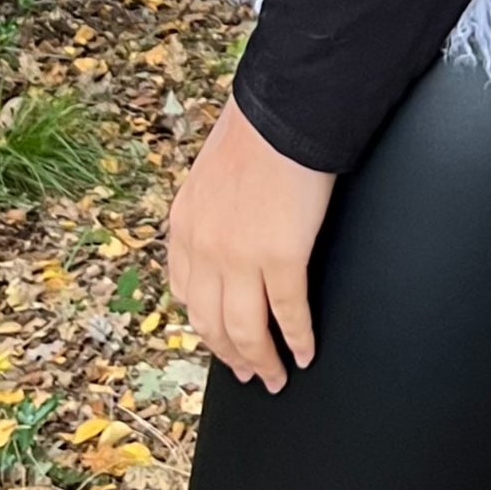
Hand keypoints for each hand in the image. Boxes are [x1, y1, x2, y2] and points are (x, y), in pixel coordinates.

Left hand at [167, 91, 336, 390]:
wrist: (285, 112)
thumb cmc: (259, 132)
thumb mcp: (211, 176)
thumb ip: (212, 212)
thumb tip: (230, 234)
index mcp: (184, 226)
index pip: (186, 294)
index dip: (205, 326)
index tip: (220, 341)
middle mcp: (204, 248)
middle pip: (212, 323)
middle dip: (231, 357)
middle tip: (250, 375)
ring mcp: (240, 257)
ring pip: (245, 331)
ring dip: (262, 362)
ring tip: (277, 378)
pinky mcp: (281, 258)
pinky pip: (288, 315)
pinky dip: (298, 340)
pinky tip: (306, 353)